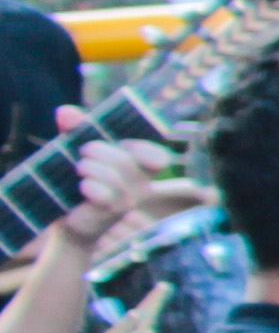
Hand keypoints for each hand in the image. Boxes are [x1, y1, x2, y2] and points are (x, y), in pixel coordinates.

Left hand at [45, 136, 197, 263]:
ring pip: (113, 174)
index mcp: (138, 171)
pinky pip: (104, 193)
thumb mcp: (76, 152)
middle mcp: (139, 187)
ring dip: (87, 168)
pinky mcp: (111, 213)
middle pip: (125, 159)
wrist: (65, 221)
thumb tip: (65, 111)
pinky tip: (80, 189)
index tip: (118, 143)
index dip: (139, 148)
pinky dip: (87, 186)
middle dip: (96, 150)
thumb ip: (75, 130)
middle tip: (81, 155)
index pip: (158, 157)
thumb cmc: (74, 185)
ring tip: (78, 173)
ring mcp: (127, 201)